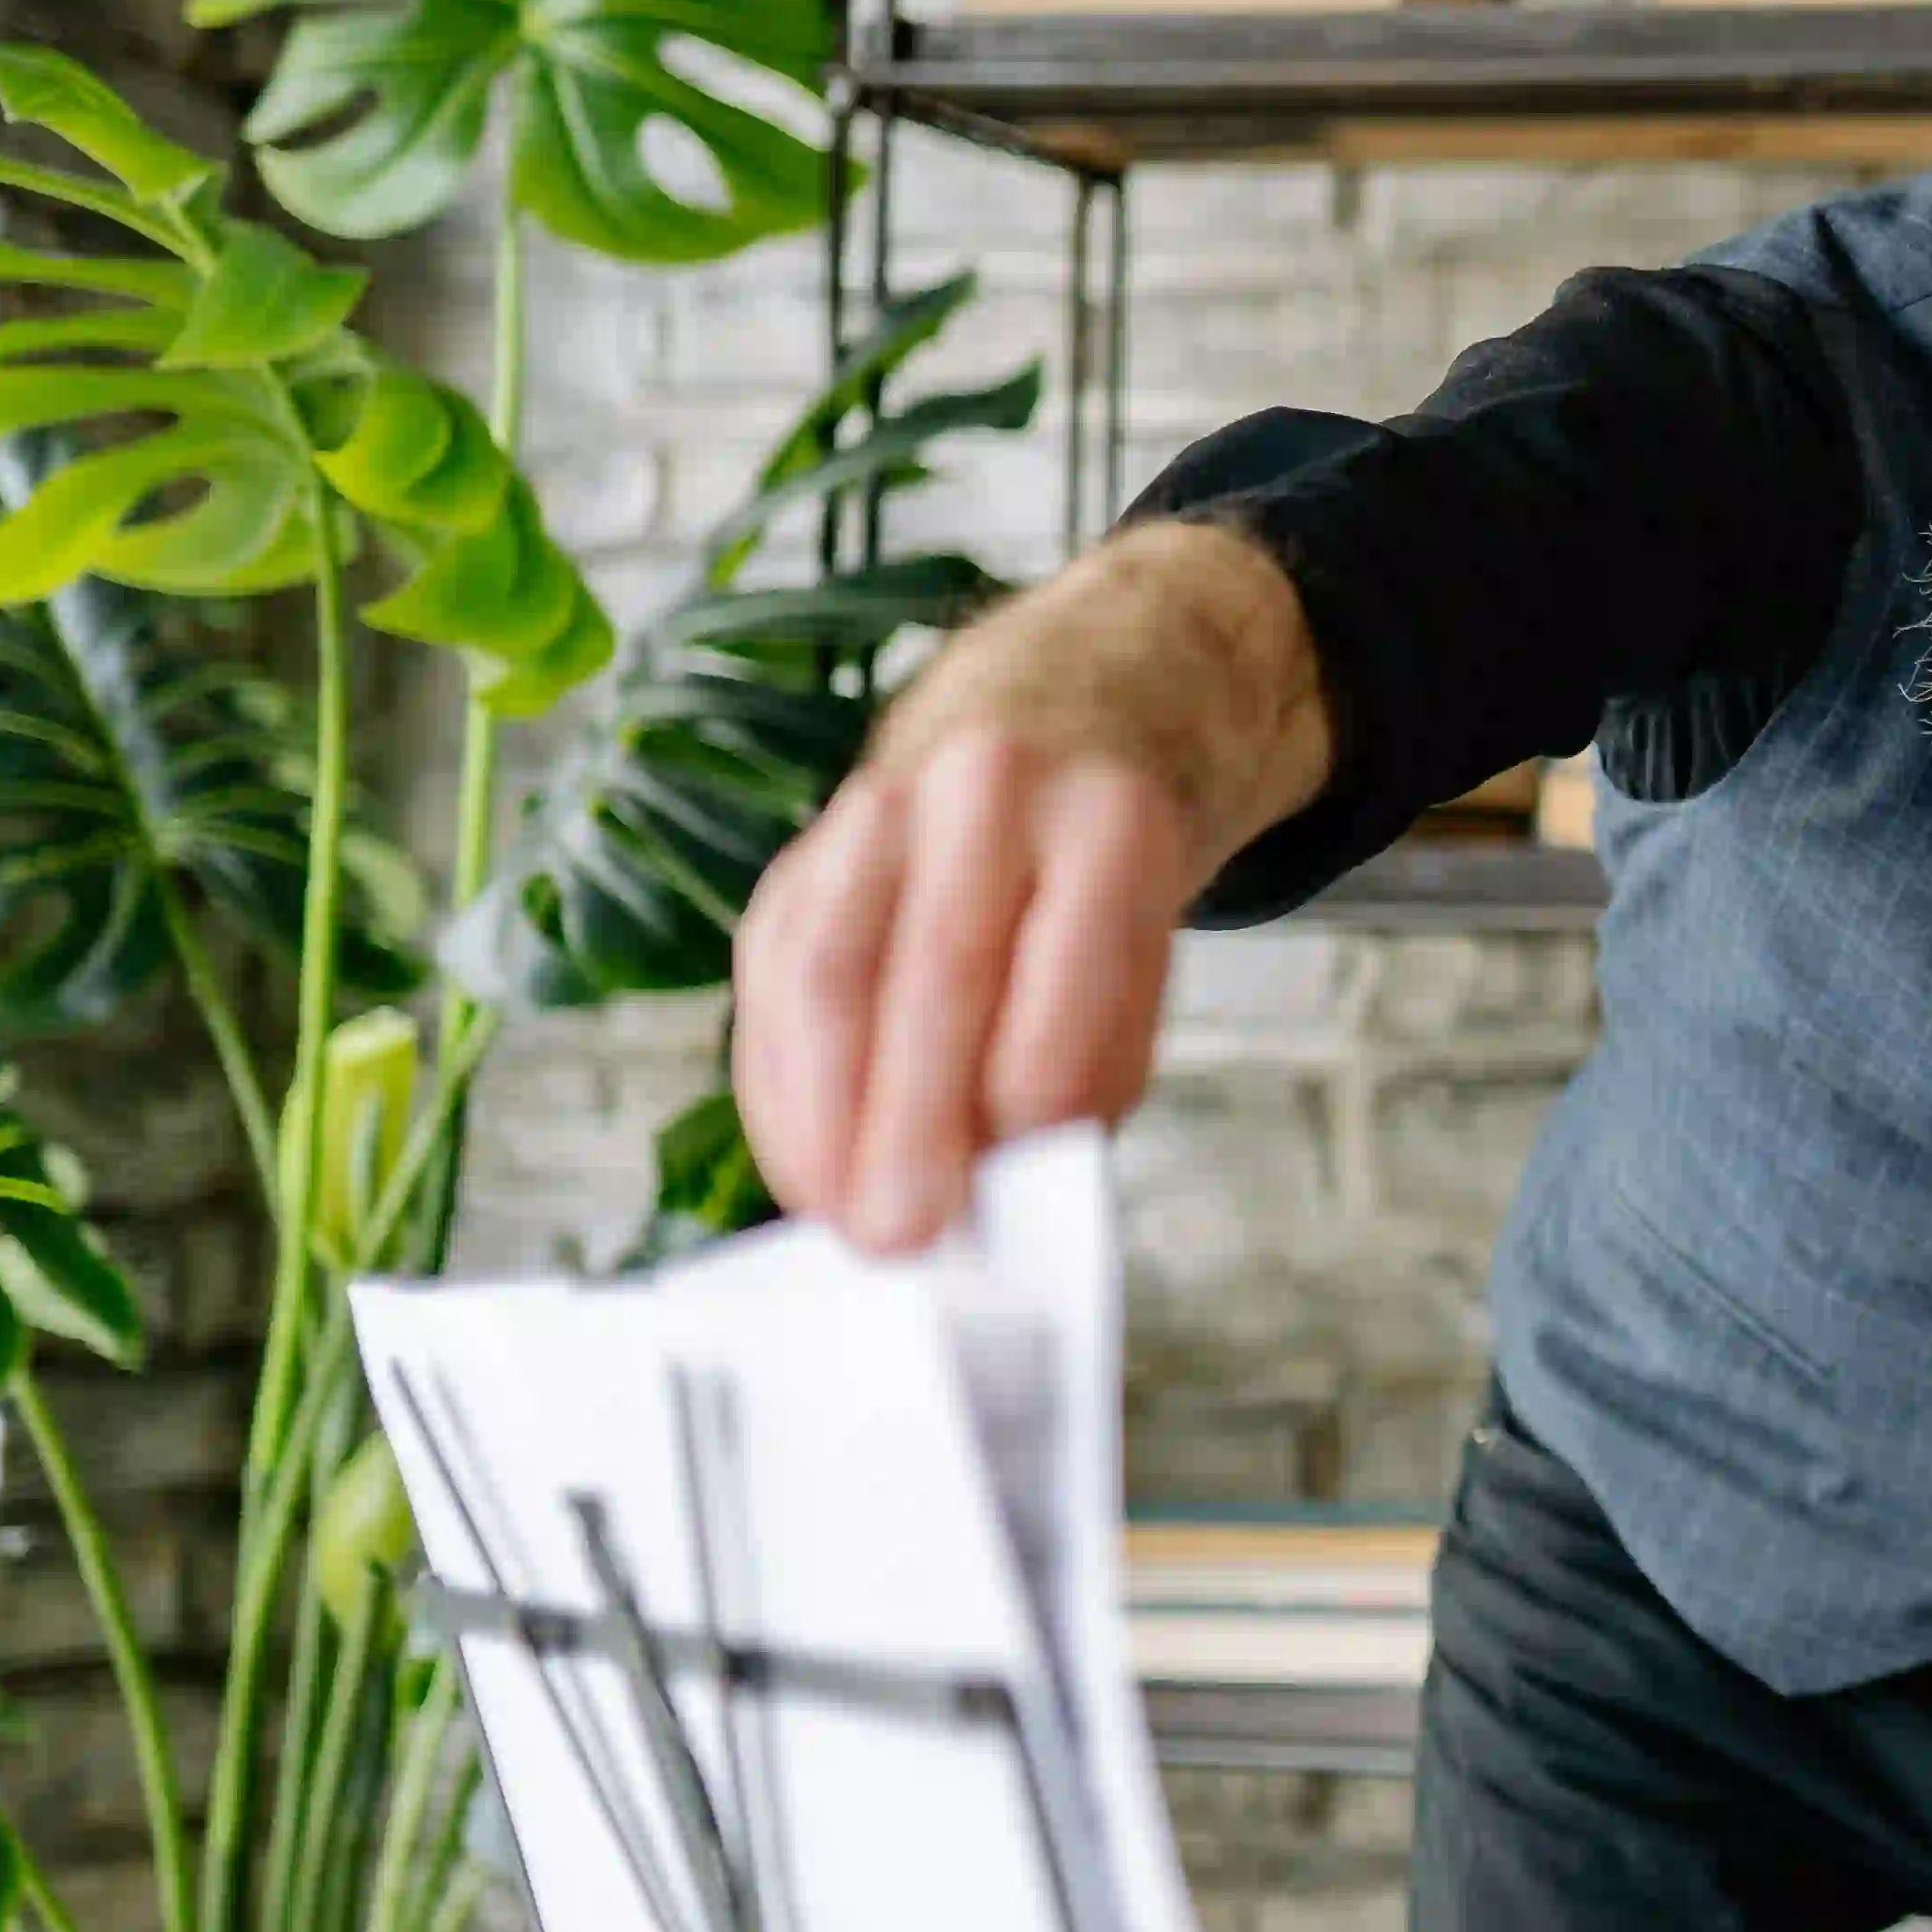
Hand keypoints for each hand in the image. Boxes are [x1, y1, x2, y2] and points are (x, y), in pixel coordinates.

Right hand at [735, 523, 1321, 1250]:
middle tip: (897, 1237)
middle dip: (906, 1122)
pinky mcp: (812, 840)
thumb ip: (1093, 1051)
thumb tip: (1011, 1182)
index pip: (1064, 971)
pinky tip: (801, 1153)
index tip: (1001, 1200)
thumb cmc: (1117, 855)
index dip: (1023, 1096)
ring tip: (833, 1213)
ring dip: (821, 1109)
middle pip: (934, 971)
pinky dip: (782, 1074)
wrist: (1086, 693)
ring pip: (829, 964)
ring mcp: (884, 802)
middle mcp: (994, 794)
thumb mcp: (1155, 933)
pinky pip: (776, 965)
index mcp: (1112, 820)